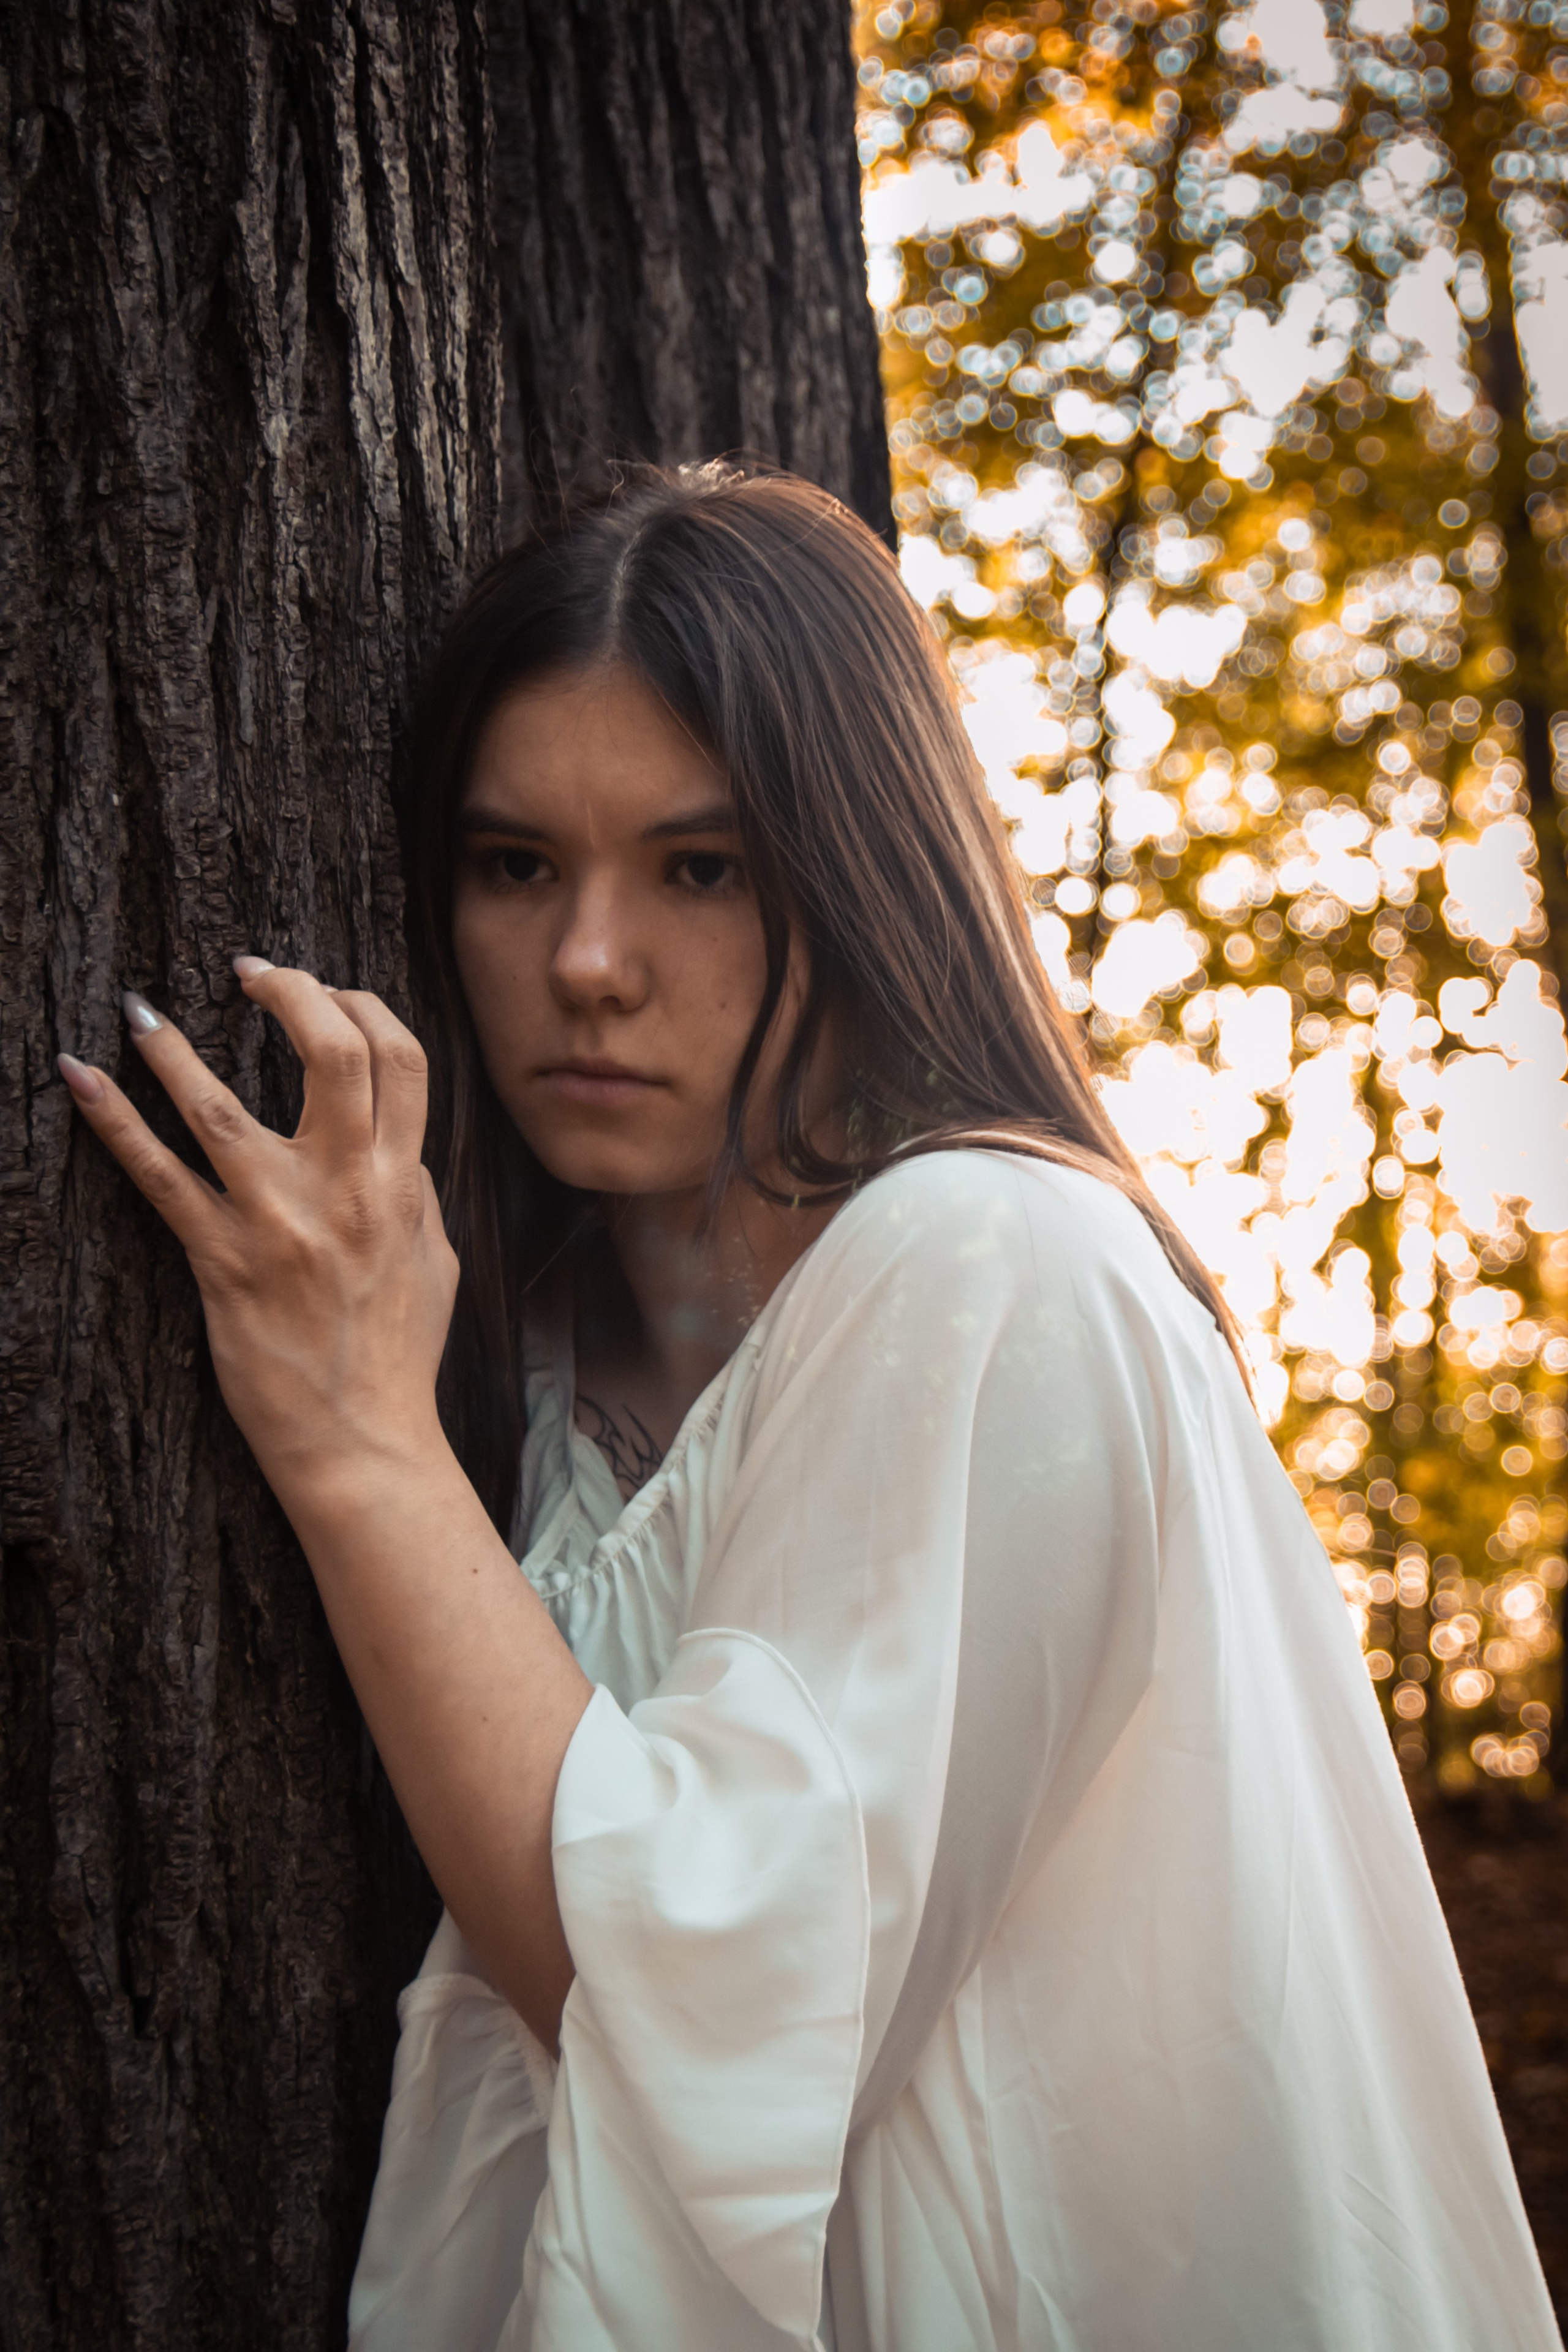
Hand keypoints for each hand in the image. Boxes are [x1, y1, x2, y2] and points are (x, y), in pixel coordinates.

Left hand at [58, 961, 459, 1512]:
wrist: (363, 1440)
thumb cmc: (397, 1356)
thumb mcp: (434, 1261)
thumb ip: (416, 1197)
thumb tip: (400, 1154)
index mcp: (400, 1184)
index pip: (398, 1059)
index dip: (358, 1003)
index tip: (320, 987)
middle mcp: (347, 1190)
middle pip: (334, 1052)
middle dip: (291, 991)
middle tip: (250, 972)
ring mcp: (279, 1222)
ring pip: (223, 1107)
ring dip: (173, 1047)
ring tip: (140, 1011)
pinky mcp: (221, 1261)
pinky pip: (157, 1176)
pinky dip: (113, 1121)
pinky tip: (78, 1077)